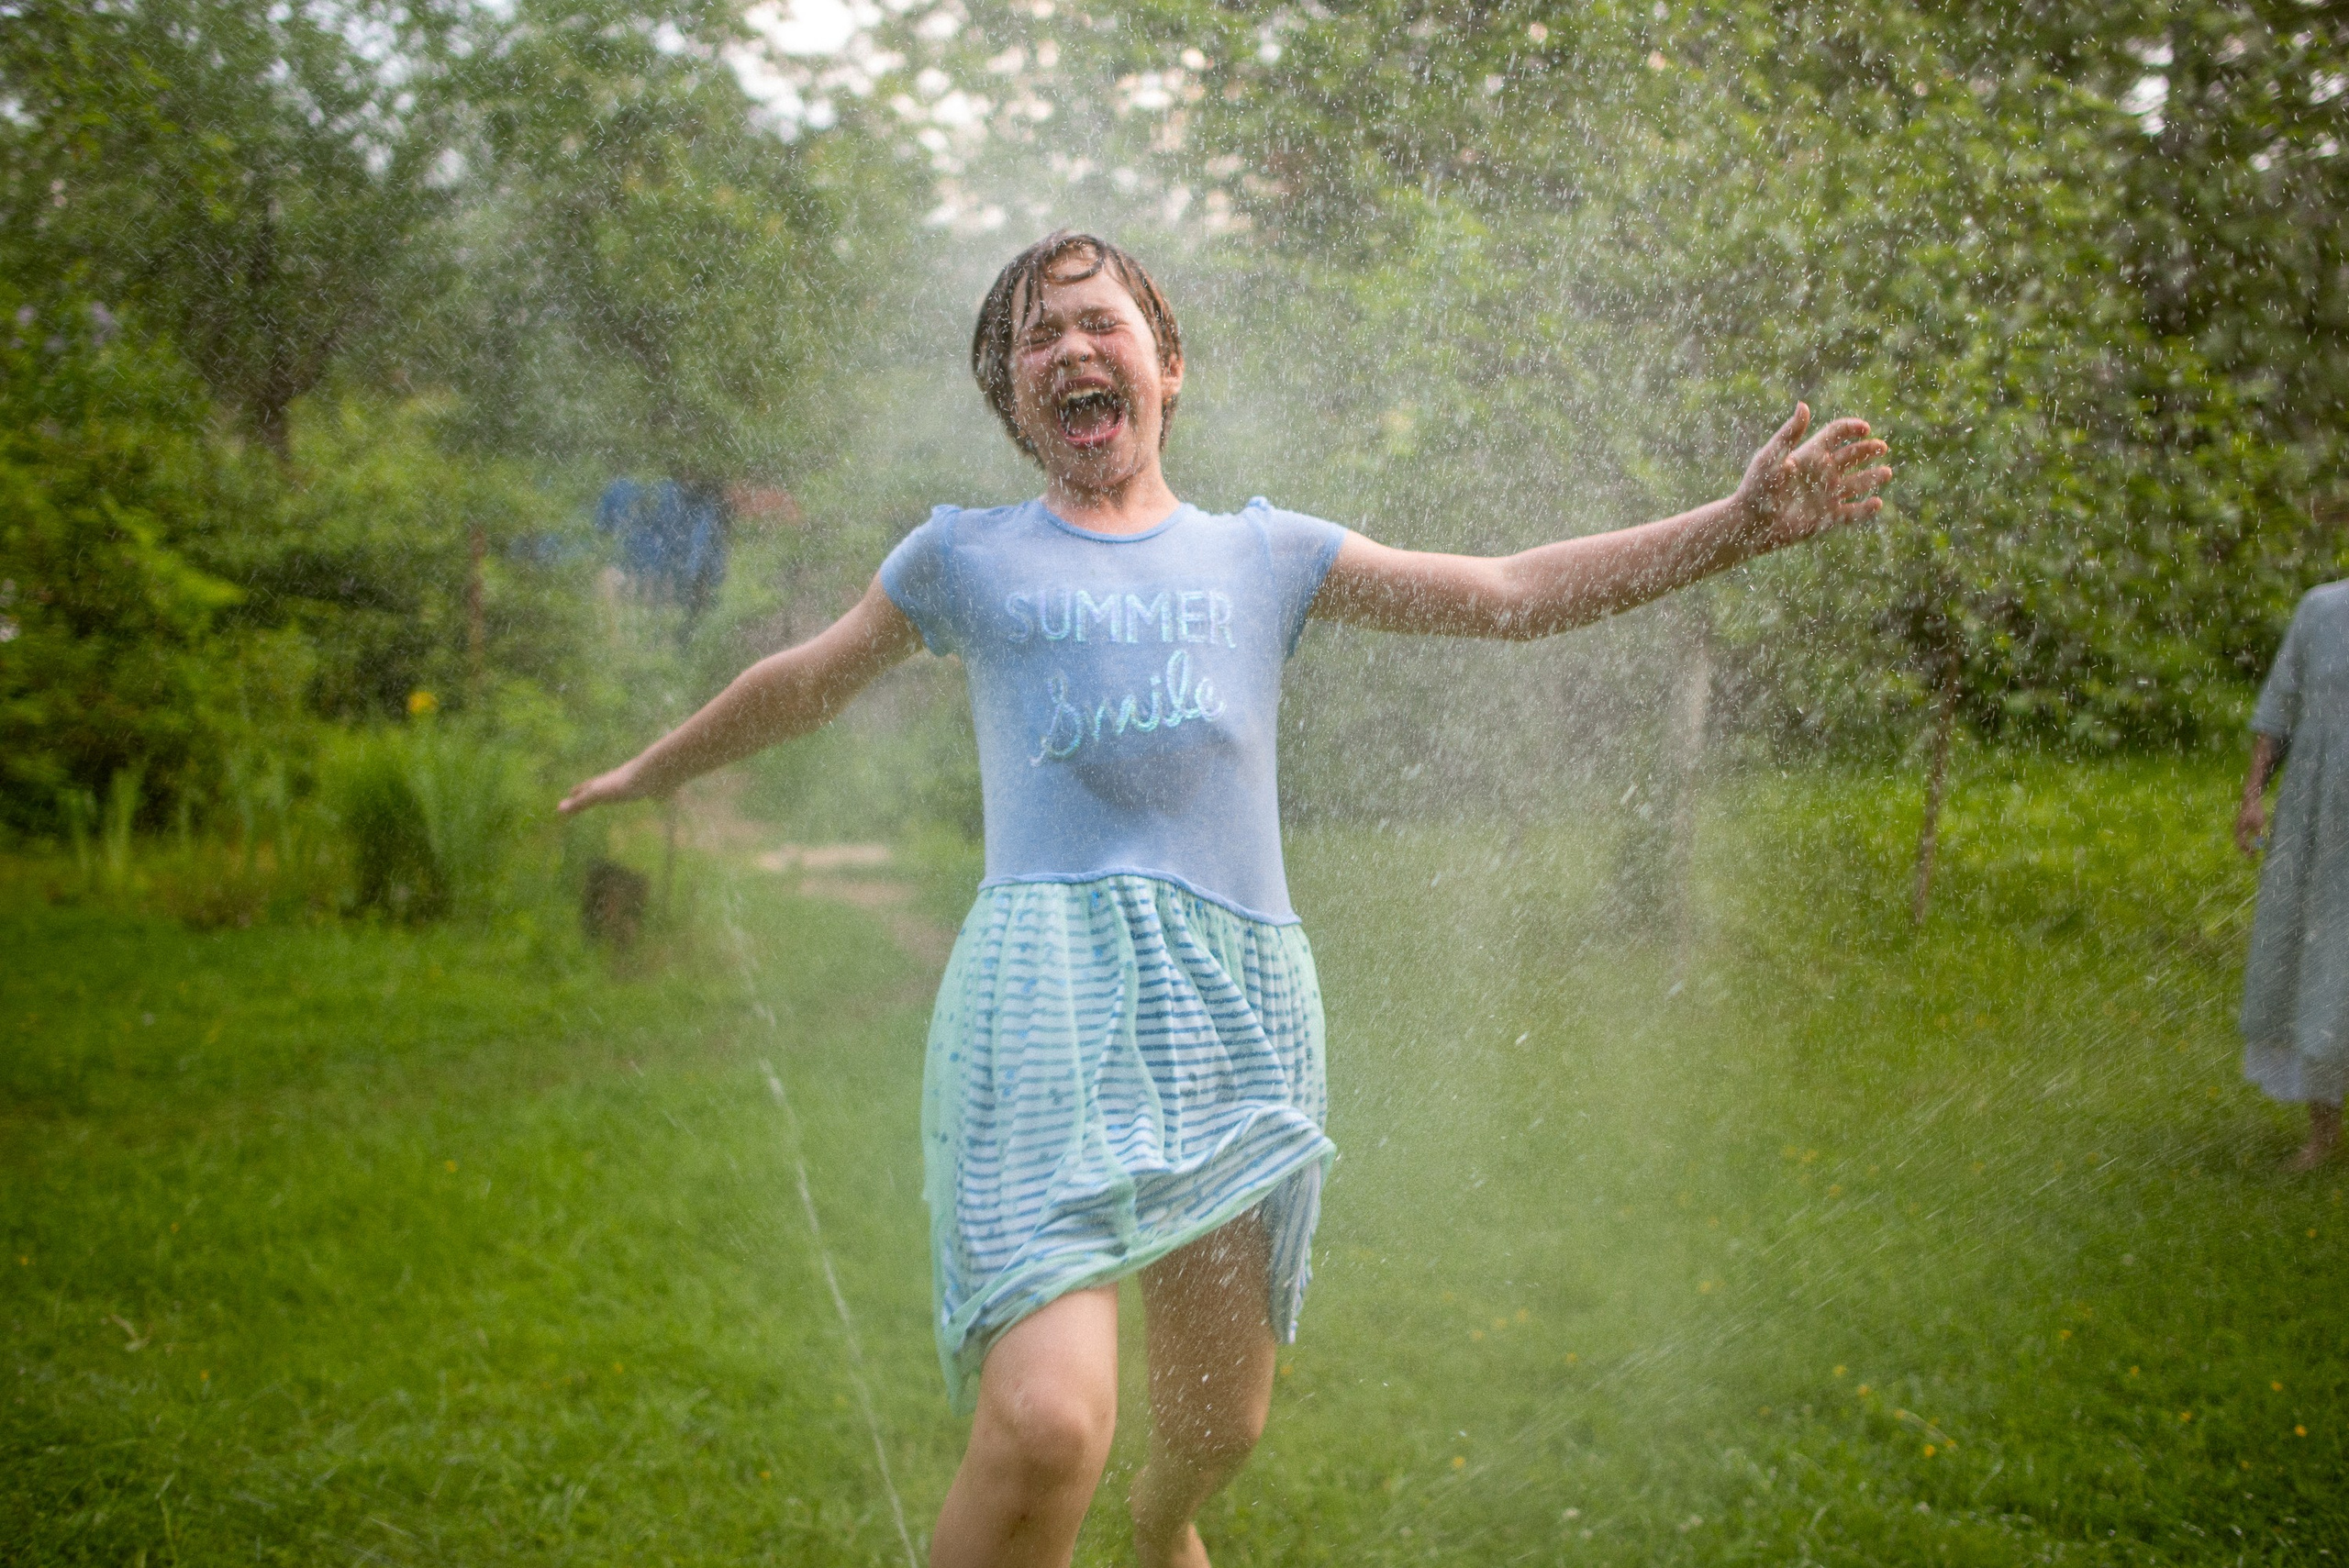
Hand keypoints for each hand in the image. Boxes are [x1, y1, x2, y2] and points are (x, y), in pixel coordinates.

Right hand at [559, 760, 651, 815]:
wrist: (658, 773)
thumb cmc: (625, 783)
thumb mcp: (599, 794)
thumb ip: (580, 802)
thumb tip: (558, 811)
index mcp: (608, 782)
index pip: (589, 786)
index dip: (579, 791)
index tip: (571, 792)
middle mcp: (623, 780)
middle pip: (608, 785)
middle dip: (598, 789)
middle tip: (591, 791)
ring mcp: (641, 784)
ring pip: (632, 787)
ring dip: (626, 790)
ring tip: (626, 793)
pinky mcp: (659, 788)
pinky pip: (655, 793)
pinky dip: (653, 796)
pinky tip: (659, 798)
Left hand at [1731, 403, 1892, 550]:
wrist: (1750, 523)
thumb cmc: (1756, 487)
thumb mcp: (1771, 457)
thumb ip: (1789, 433)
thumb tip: (1803, 406)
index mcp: (1810, 454)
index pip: (1837, 434)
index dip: (1852, 428)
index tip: (1865, 428)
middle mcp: (1822, 472)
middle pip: (1853, 455)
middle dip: (1869, 450)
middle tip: (1881, 447)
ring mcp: (1827, 495)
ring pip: (1857, 483)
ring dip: (1873, 477)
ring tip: (1886, 473)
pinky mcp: (1827, 518)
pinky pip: (1852, 513)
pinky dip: (1865, 509)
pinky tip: (1877, 503)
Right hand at [2235, 796, 2266, 856]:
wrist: (2250, 800)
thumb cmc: (2255, 811)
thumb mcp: (2259, 823)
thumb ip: (2258, 833)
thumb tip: (2259, 843)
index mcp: (2240, 830)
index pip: (2242, 844)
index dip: (2248, 851)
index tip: (2253, 855)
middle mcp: (2237, 829)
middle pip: (2239, 843)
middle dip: (2245, 851)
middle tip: (2251, 857)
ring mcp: (2238, 827)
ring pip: (2239, 840)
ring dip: (2244, 846)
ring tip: (2250, 852)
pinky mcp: (2240, 824)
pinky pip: (2240, 836)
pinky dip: (2244, 841)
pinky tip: (2249, 843)